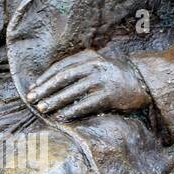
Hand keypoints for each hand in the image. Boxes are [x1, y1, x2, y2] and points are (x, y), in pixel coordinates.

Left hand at [27, 51, 149, 121]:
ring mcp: (101, 80)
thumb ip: (77, 68)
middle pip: (63, 78)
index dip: (45, 78)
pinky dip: (73, 110)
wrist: (141, 80)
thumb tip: (50, 83)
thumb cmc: (112, 75)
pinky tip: (62, 116)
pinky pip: (87, 104)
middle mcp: (93, 66)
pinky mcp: (109, 95)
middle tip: (32, 99)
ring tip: (42, 109)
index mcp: (88, 57)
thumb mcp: (95, 64)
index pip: (61, 67)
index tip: (33, 88)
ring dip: (55, 101)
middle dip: (45, 89)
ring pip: (73, 91)